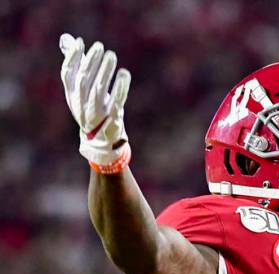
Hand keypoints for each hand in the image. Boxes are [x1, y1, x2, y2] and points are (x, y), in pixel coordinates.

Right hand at [59, 34, 130, 166]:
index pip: (67, 74)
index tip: (80, 43)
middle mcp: (81, 104)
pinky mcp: (112, 119)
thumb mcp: (81, 89)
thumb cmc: (92, 109)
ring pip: (99, 90)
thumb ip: (76, 65)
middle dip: (91, 62)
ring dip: (105, 71)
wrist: (101, 142)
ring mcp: (96, 113)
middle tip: (100, 47)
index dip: (71, 58)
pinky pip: (116, 102)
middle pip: (83, 80)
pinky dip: (120, 88)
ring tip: (111, 55)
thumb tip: (68, 39)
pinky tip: (124, 74)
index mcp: (72, 96)